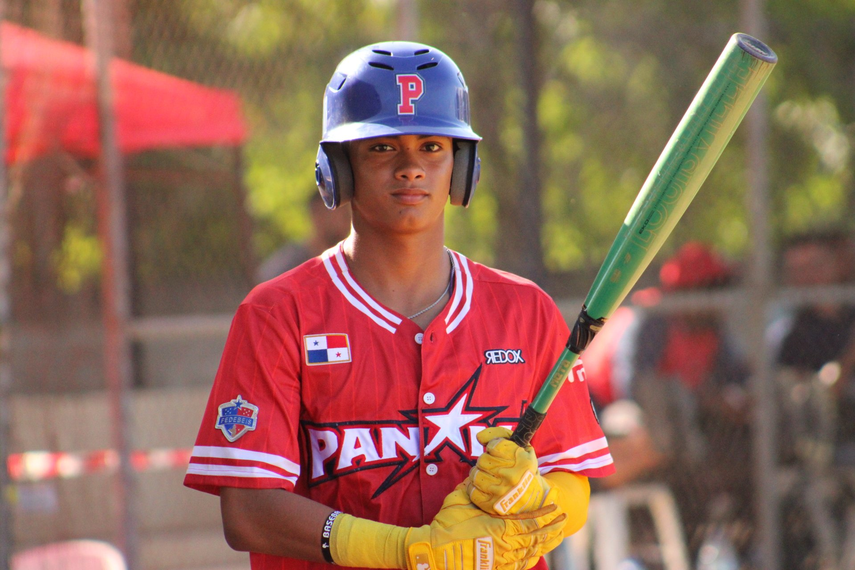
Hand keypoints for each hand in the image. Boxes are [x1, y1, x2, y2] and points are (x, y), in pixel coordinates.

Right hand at [405, 482, 565, 569]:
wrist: (433, 554)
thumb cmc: (445, 527)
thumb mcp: (459, 501)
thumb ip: (473, 488)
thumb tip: (477, 474)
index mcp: (499, 527)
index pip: (529, 521)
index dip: (544, 514)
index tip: (555, 506)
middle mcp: (505, 545)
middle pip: (535, 538)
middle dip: (551, 529)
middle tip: (563, 522)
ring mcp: (501, 561)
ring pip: (530, 552)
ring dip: (545, 544)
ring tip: (555, 536)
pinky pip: (518, 565)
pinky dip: (529, 558)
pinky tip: (535, 554)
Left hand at [467, 427, 549, 515]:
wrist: (534, 501)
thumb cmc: (524, 471)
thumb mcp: (522, 449)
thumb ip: (500, 435)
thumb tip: (479, 437)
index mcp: (521, 461)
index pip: (494, 446)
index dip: (493, 448)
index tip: (497, 453)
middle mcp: (511, 477)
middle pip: (482, 460)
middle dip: (486, 461)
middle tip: (493, 466)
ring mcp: (501, 492)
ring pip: (475, 474)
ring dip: (479, 474)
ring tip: (487, 476)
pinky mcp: (491, 505)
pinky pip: (472, 491)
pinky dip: (474, 487)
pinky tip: (483, 487)